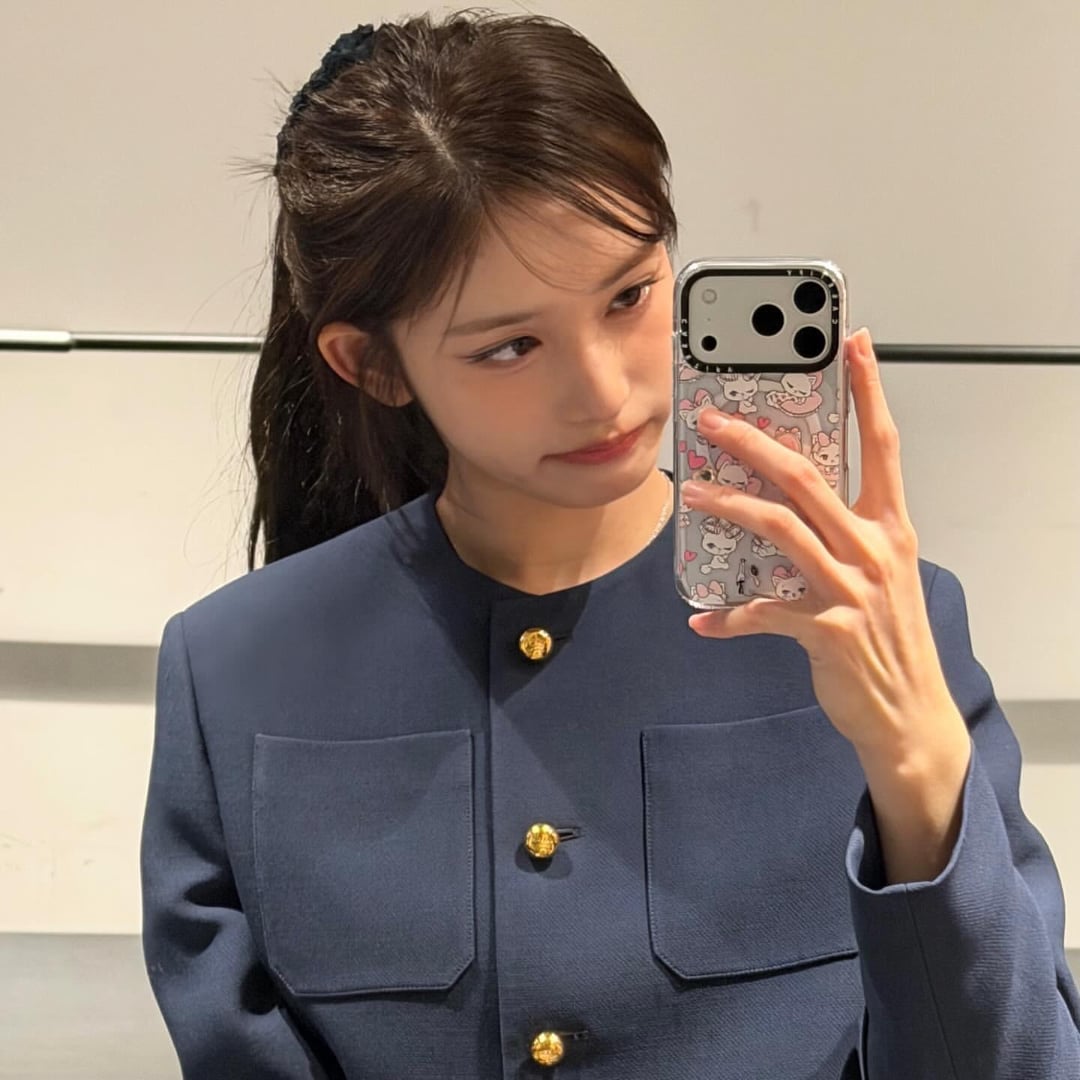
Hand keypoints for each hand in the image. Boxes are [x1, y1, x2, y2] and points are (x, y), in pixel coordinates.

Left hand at [680, 329, 967, 769]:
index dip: (867, 391)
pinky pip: (763, 613)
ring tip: (692, 494)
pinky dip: (729, 617)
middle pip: (807, 477)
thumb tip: (787, 498)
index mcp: (891, 527)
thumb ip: (843, 531)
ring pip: (779, 528)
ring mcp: (852, 588)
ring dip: (729, 508)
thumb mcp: (880, 571)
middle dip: (754, 442)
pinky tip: (702, 620)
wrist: (908, 712)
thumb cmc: (889, 635)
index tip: (852, 343)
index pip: (882, 444)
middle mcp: (874, 549)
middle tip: (713, 421)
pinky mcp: (827, 629)